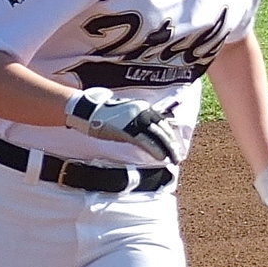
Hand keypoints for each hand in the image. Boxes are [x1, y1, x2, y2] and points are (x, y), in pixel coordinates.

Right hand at [64, 87, 184, 162]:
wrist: (88, 110)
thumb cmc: (105, 115)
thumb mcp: (126, 114)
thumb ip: (138, 121)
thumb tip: (148, 133)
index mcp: (142, 107)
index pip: (162, 123)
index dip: (170, 136)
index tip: (176, 146)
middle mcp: (141, 111)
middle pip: (162, 129)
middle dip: (172, 144)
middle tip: (178, 156)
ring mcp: (134, 120)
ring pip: (157, 135)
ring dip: (167, 148)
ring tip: (173, 159)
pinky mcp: (126, 129)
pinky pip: (145, 141)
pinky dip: (155, 149)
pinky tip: (161, 157)